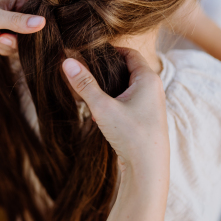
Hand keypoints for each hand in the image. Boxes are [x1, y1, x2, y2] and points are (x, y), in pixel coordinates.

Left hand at [0, 0, 44, 49]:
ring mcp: (13, 23)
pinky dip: (1, 48)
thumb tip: (42, 23)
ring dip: (6, 45)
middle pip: (34, 33)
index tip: (17, 34)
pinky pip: (13, 49)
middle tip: (0, 37)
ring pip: (23, 44)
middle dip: (16, 40)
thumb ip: (17, 22)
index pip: (43, 14)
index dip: (34, 28)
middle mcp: (21, 9)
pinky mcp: (6, 35)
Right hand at [62, 48, 168, 172]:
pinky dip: (113, 103)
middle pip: (128, 69)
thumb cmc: (131, 136)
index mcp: (148, 79)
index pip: (129, 53)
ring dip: (108, 89)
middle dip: (106, 70)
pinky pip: (128, 102)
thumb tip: (67, 61)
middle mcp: (153, 89)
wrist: (148, 170)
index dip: (110, 50)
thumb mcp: (102, 108)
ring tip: (90, 95)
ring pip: (127, 87)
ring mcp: (151, 105)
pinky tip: (99, 115)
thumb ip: (84, 84)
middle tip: (86, 71)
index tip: (90, 52)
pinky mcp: (146, 119)